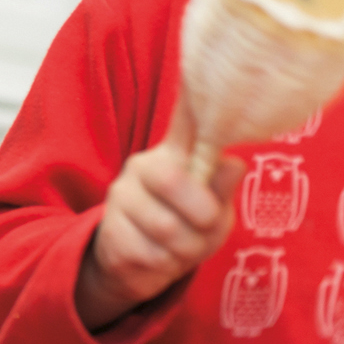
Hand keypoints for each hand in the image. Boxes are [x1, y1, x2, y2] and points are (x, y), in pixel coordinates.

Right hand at [75, 92, 244, 329]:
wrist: (137, 264)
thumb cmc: (186, 229)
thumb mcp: (214, 213)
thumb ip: (220, 190)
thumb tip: (235, 163)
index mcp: (171, 158)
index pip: (183, 126)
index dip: (192, 108)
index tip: (196, 77)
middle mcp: (140, 168)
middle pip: (174, 181)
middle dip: (202, 216)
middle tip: (205, 226)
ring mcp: (120, 198)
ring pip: (167, 228)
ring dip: (186, 250)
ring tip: (181, 248)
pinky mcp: (108, 231)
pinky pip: (150, 254)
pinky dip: (165, 267)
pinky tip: (159, 258)